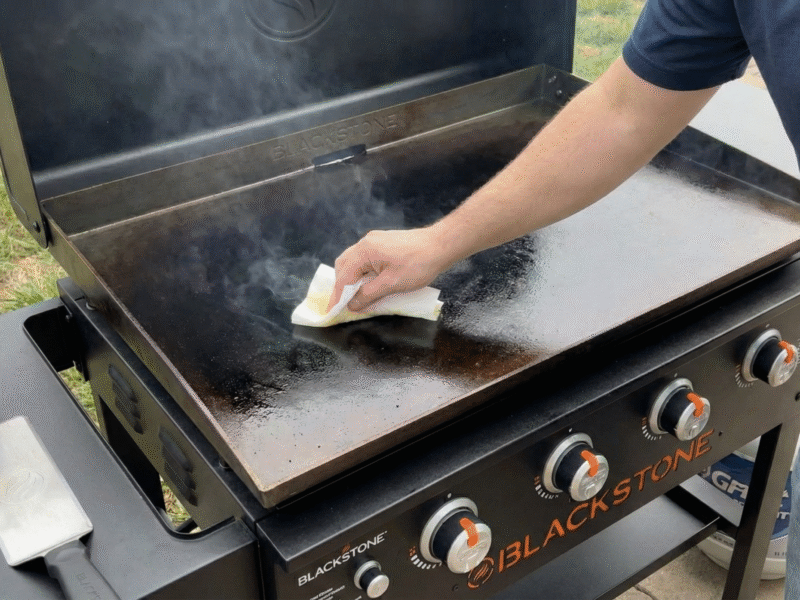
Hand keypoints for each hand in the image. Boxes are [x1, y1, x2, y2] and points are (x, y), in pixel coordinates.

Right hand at [328, 228, 452, 311]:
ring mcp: (375, 241)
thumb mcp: (391, 284)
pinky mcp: (383, 243)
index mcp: (365, 251)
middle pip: (344, 265)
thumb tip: (351, 305)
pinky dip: (361, 272)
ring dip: (351, 279)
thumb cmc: (418, 265)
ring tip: (354, 296)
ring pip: (354, 261)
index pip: (343, 276)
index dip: (337, 296)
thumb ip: (368, 295)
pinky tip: (368, 283)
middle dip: (341, 286)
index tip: (331, 311)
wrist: (441, 245)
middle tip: (342, 304)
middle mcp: (366, 243)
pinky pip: (365, 258)